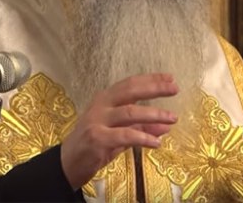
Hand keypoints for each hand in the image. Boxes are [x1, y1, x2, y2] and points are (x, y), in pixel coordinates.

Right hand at [60, 73, 178, 189]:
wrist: (68, 163)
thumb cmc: (94, 145)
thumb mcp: (120, 135)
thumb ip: (141, 128)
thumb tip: (166, 125)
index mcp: (105, 99)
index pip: (130, 83)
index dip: (150, 79)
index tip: (170, 78)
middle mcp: (101, 105)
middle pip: (130, 90)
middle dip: (154, 88)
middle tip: (174, 89)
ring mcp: (97, 121)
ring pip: (130, 112)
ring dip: (154, 114)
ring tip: (172, 119)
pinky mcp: (97, 138)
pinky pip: (125, 135)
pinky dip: (143, 137)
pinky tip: (156, 143)